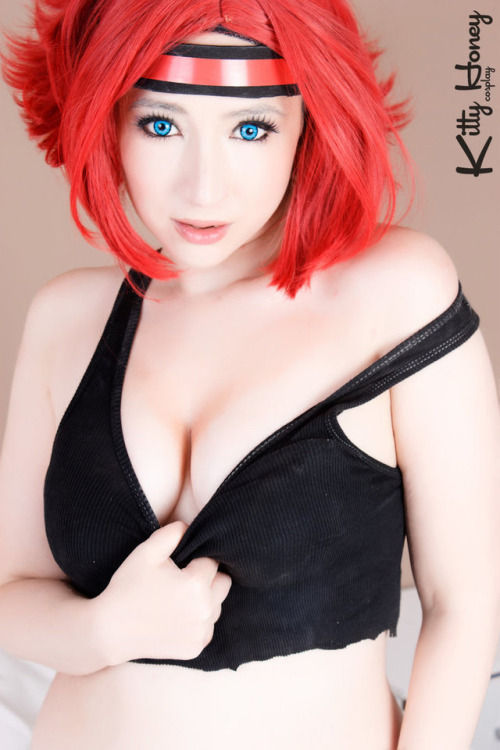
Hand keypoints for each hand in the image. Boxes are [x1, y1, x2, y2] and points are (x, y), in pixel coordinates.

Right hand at [95, 521, 231, 664]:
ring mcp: (201, 632)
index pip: (213, 561)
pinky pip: (208, 626)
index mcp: (196, 584)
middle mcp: (204, 610)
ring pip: (218, 605)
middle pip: (223, 583)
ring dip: (205, 599)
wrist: (109, 631)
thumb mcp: (146, 552)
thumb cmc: (128, 587)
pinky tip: (176, 616)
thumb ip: (172, 533)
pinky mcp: (196, 648)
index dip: (197, 558)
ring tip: (177, 598)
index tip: (180, 564)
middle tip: (181, 579)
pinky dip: (198, 620)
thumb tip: (190, 527)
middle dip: (208, 577)